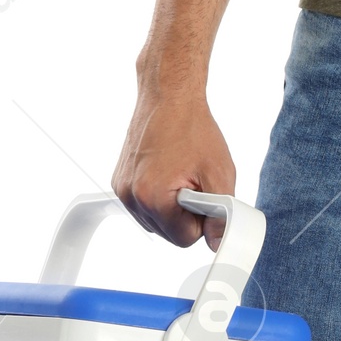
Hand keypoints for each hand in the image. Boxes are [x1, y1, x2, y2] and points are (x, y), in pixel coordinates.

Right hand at [112, 87, 236, 248]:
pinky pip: (143, 206)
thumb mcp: (219, 173)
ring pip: (155, 222)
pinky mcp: (119, 181)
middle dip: (186, 215)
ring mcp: (122, 189)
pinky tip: (168, 172)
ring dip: (172, 208)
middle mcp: (131, 197)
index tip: (206, 197)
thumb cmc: (192, 127)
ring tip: (181, 176)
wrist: (169, 97)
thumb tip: (219, 243)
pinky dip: (158, 197)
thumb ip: (221, 215)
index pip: (184, 239)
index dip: (202, 220)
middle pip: (168, 233)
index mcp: (153, 197)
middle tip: (195, 184)